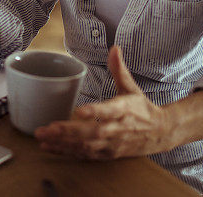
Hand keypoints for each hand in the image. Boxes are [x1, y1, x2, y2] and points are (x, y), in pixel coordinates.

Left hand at [34, 46, 175, 158]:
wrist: (160, 133)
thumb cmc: (142, 108)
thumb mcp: (132, 87)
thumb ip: (119, 69)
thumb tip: (114, 48)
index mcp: (124, 110)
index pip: (109, 111)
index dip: (95, 112)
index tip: (79, 111)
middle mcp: (117, 129)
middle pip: (92, 132)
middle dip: (68, 131)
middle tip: (47, 128)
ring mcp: (111, 143)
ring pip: (85, 146)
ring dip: (62, 143)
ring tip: (42, 138)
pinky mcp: (106, 154)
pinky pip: (84, 155)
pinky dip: (66, 152)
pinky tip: (48, 147)